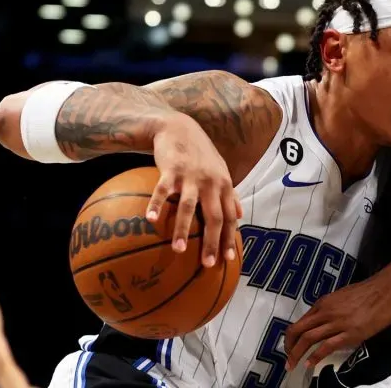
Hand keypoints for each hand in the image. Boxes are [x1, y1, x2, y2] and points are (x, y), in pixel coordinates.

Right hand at [145, 113, 241, 266]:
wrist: (178, 126)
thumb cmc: (200, 152)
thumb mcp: (221, 170)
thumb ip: (230, 193)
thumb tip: (240, 214)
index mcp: (224, 184)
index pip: (230, 216)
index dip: (230, 237)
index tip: (229, 258)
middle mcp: (211, 182)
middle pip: (214, 216)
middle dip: (212, 242)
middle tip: (207, 264)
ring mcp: (190, 175)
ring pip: (188, 206)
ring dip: (182, 229)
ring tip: (178, 250)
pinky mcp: (171, 169)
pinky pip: (162, 190)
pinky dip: (156, 205)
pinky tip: (149, 220)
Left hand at [284, 267, 390, 370]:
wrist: (388, 288)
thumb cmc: (369, 291)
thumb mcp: (343, 297)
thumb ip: (331, 308)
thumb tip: (325, 321)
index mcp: (324, 303)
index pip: (300, 322)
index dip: (291, 337)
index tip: (290, 347)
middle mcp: (326, 312)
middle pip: (298, 331)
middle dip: (289, 347)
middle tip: (287, 360)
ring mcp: (337, 322)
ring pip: (308, 339)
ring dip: (297, 354)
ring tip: (292, 365)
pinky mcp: (350, 333)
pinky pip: (326, 346)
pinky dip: (315, 357)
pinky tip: (310, 364)